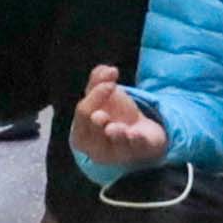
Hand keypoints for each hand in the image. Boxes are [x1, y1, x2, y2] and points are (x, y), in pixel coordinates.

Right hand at [68, 62, 170, 176]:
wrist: (140, 130)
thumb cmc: (113, 114)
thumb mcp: (102, 94)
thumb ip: (99, 78)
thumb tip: (108, 70)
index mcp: (82, 131)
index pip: (83, 112)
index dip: (95, 96)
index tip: (110, 84)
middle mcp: (95, 146)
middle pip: (94, 127)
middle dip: (97, 120)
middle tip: (104, 114)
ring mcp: (117, 153)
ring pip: (113, 143)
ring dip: (115, 133)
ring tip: (117, 127)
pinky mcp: (139, 152)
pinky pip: (136, 147)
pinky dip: (135, 140)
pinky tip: (135, 133)